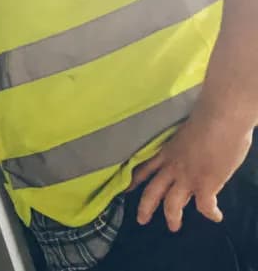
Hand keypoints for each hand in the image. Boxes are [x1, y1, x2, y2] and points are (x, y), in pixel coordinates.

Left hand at [131, 114, 252, 231]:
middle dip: (145, 207)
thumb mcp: (185, 133)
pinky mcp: (205, 184)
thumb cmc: (205, 118)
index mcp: (166, 153)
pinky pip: (205, 206)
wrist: (220, 119)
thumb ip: (185, 146)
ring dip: (172, 217)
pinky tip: (216, 217)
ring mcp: (187, 178)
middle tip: (141, 220)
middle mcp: (172, 167)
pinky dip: (210, 213)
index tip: (126, 190)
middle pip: (152, 191)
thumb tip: (193, 150)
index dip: (134, 181)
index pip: (144, 169)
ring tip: (173, 227)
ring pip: (172, 204)